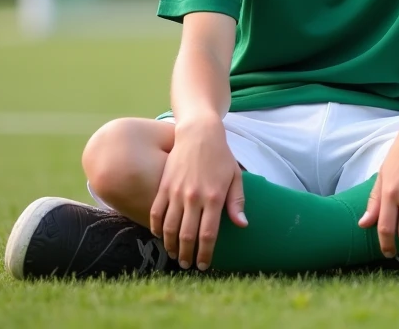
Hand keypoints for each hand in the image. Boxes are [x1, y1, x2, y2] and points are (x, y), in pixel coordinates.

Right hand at [149, 117, 246, 270]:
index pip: (208, 234)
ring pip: (169, 227)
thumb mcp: (235, 177)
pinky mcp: (163, 186)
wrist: (199, 134)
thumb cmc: (221, 156)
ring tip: (175, 255)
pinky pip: (156, 212)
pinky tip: (159, 236)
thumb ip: (237, 202)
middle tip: (187, 265)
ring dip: (170, 245)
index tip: (205, 265)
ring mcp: (176, 192)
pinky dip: (156, 227)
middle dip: (187, 255)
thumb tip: (242, 225)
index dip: (205, 253)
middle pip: (187, 235)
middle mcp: (194, 197)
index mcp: (214, 197)